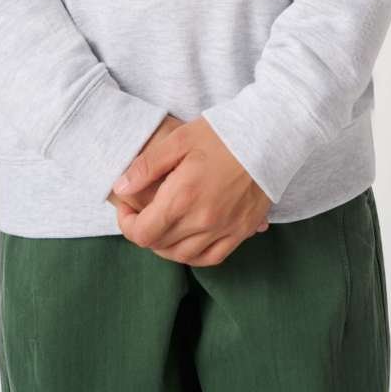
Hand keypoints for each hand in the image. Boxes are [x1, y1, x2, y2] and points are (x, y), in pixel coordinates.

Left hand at [110, 115, 271, 265]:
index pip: (142, 233)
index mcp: (182, 198)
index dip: (126, 224)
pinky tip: (189, 240)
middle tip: (144, 212)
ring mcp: (224, 229)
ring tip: (164, 225)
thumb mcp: (179, 140)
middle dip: (145, 231)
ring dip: (167, 246)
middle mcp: (202, 221)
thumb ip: (146, 166)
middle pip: (160, 246)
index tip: (126, 209)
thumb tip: (121, 187)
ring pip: (183, 256)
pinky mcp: (242, 231)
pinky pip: (211, 258)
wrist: (270, 136)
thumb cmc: (223, 133)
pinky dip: (194, 254)